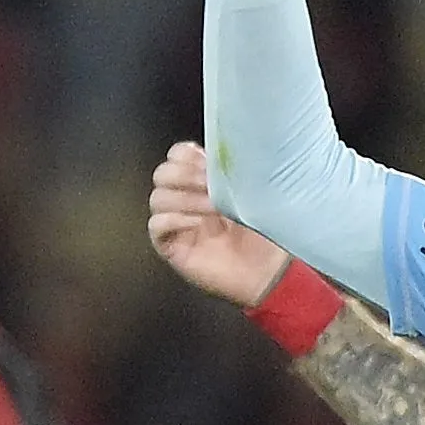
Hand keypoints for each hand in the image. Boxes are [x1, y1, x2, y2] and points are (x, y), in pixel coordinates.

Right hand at [149, 142, 289, 306]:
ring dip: (185, 198)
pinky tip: (197, 224)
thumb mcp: (254, 193)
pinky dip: (174, 220)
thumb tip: (220, 152)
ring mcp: (177, 223)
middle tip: (209, 184)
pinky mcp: (171, 246)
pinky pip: (156, 225)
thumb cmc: (265, 234)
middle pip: (162, 173)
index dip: (187, 155)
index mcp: (204, 181)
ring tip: (212, 208)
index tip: (207, 161)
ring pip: (158, 198)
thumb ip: (234, 170)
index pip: (177, 156)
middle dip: (184, 174)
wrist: (268, 271)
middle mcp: (186, 199)